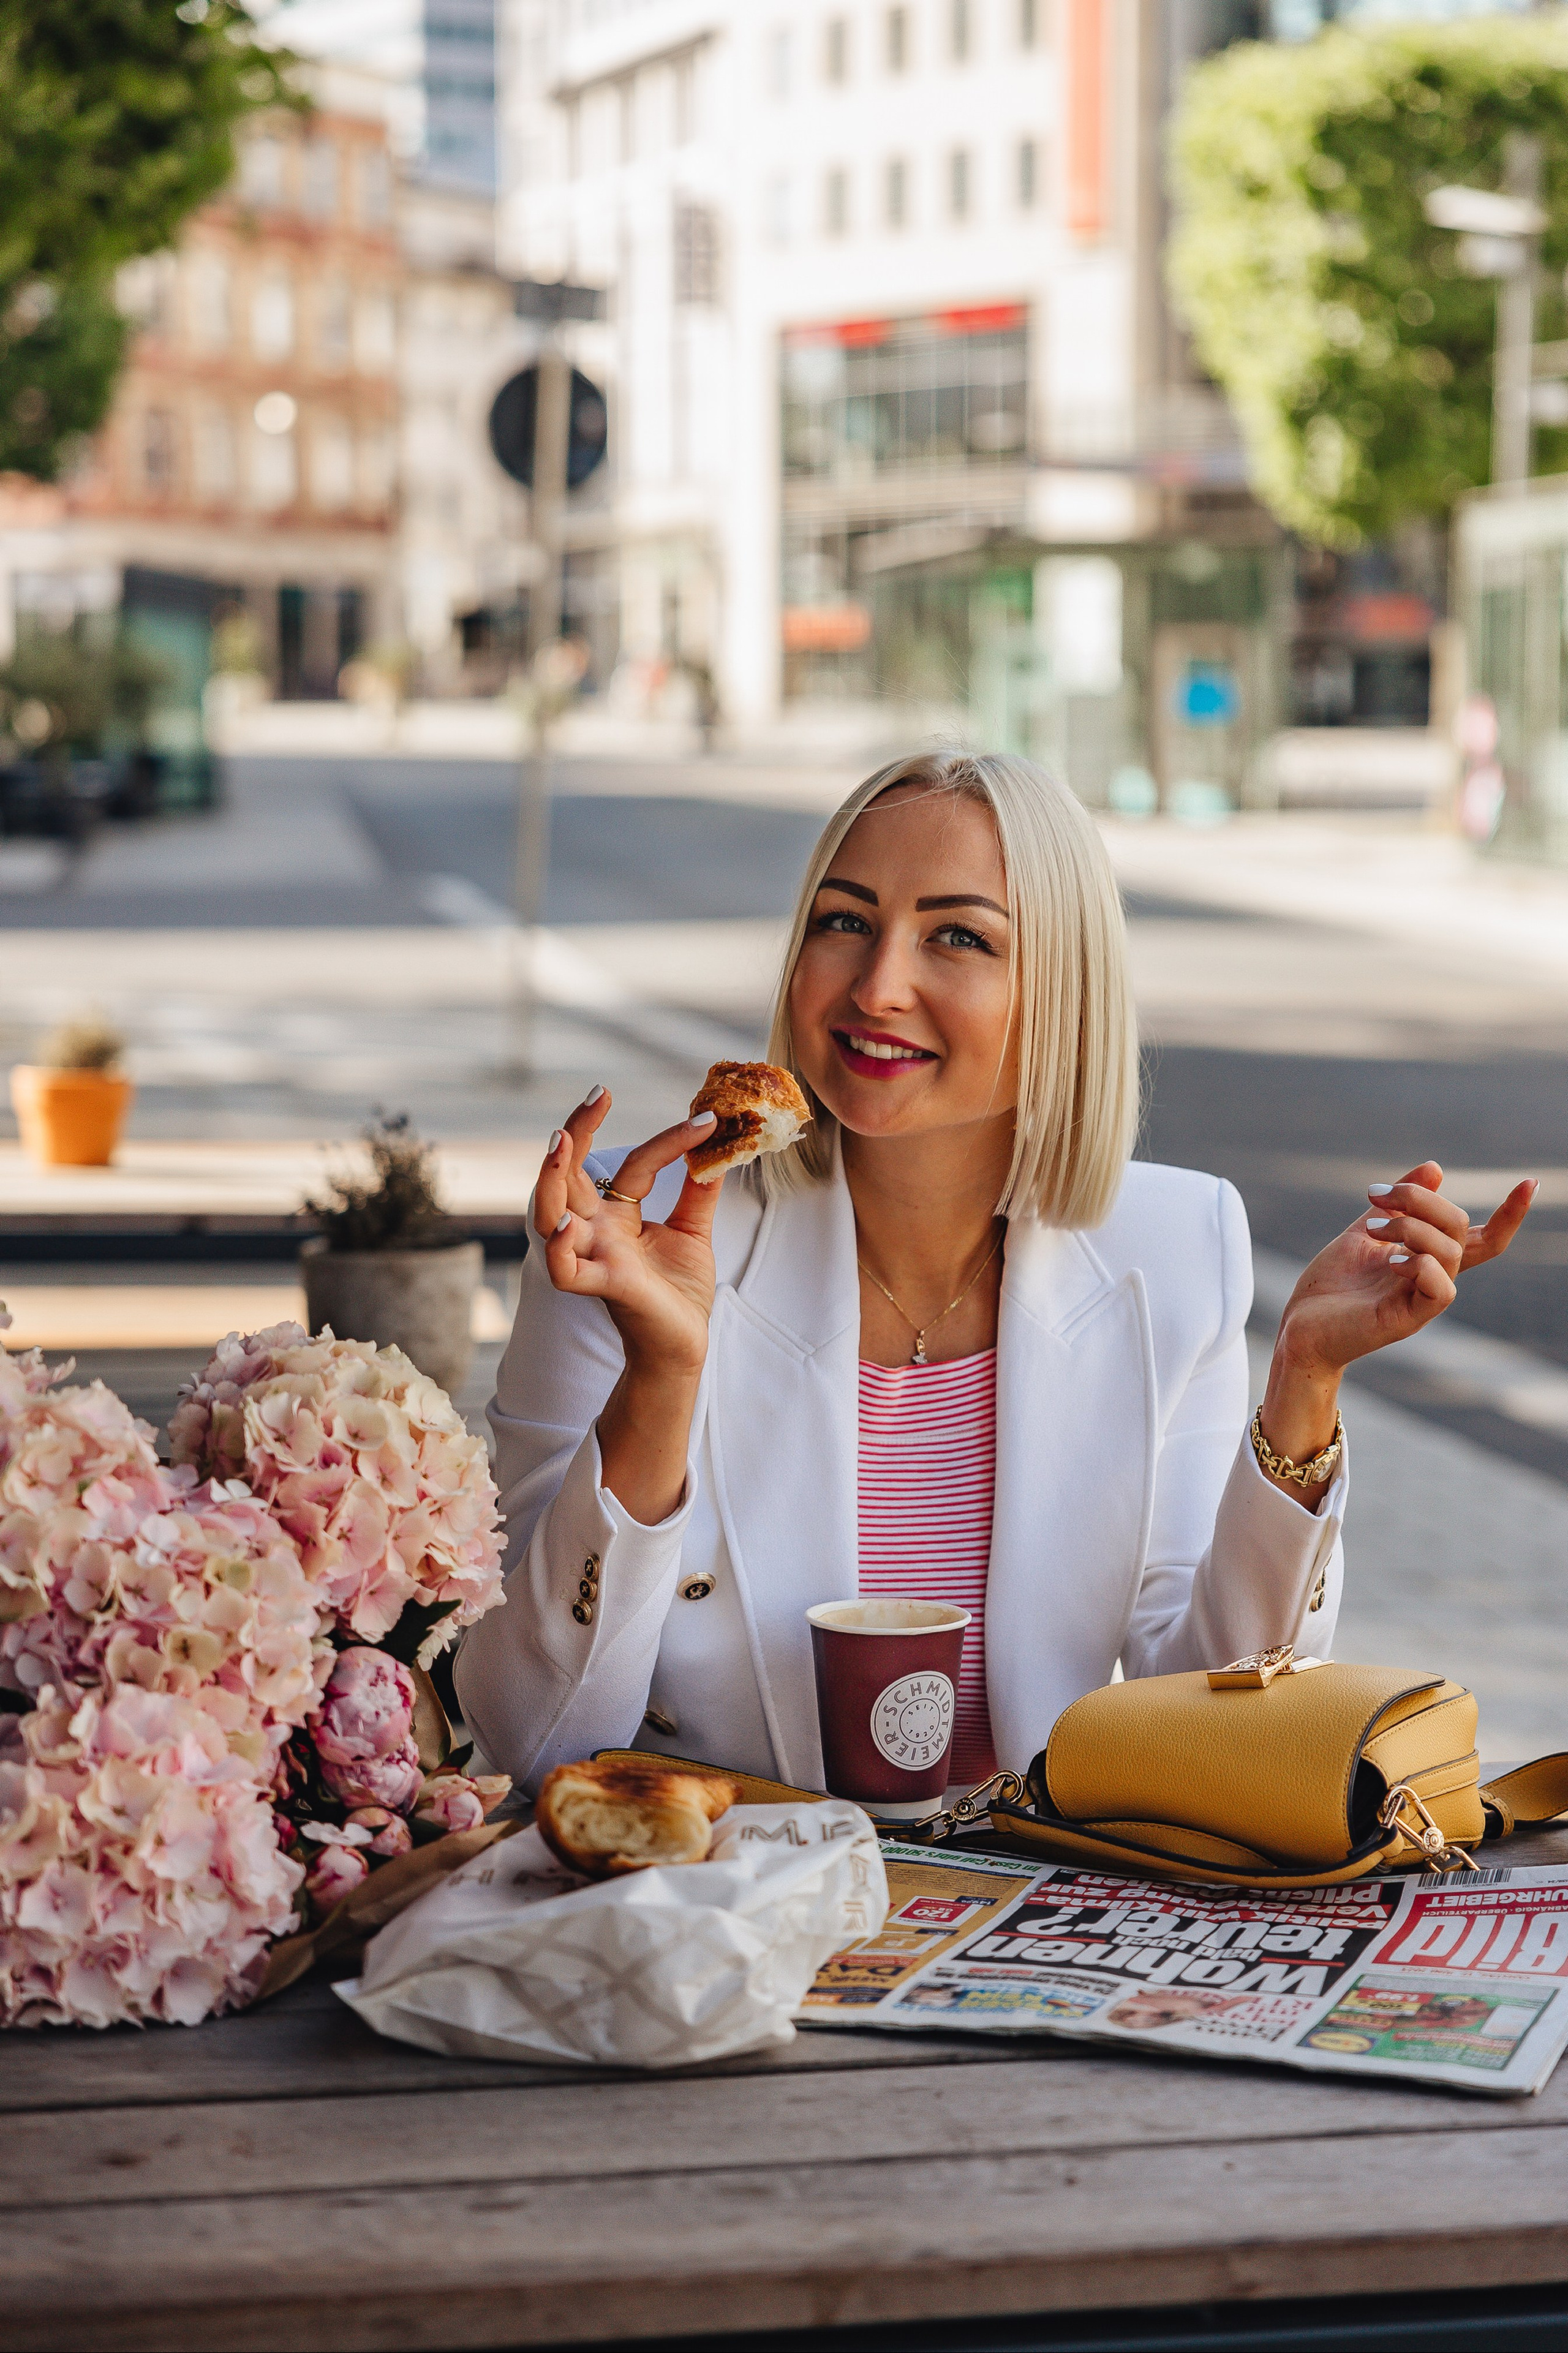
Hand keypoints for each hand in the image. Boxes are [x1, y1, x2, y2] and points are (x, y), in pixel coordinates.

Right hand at [535, 1086, 721, 1376]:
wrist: (684, 1346)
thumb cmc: (678, 1293)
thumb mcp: (693, 1232)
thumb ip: (699, 1190)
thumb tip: (721, 1142)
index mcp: (617, 1216)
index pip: (632, 1165)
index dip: (666, 1140)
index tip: (706, 1119)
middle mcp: (596, 1231)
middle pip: (569, 1176)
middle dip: (575, 1133)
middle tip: (597, 1094)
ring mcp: (595, 1257)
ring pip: (551, 1215)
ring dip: (550, 1179)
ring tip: (560, 1142)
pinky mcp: (605, 1287)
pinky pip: (566, 1270)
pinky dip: (560, 1248)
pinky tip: (568, 1226)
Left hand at [1256, 1160, 1535, 1509]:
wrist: (1299, 1326)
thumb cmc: (1332, 1285)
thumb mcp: (1365, 1231)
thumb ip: (1398, 1204)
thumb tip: (1436, 1167)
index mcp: (1428, 1258)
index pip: (1483, 1237)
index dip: (1510, 1214)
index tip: (1529, 1183)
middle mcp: (1432, 1277)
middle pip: (1460, 1229)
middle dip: (1422, 1200)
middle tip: (1376, 1197)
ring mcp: (1423, 1299)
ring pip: (1449, 1252)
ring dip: (1411, 1228)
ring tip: (1372, 1228)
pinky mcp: (1409, 1318)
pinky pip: (1441, 1289)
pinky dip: (1421, 1264)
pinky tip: (1390, 1261)